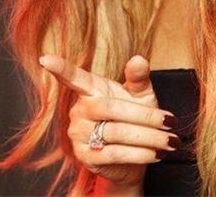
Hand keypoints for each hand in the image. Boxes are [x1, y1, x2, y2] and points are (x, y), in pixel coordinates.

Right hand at [39, 54, 179, 189]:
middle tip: (170, 121)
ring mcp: (79, 134)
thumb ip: (139, 78)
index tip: (45, 58)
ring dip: (148, 137)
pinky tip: (157, 153)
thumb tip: (139, 59)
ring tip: (170, 140)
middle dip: (145, 116)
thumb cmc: (137, 116)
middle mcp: (80, 110)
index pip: (74, 77)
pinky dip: (140, 153)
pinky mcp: (86, 156)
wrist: (136, 156)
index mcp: (91, 89)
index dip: (60, 68)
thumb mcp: (141, 95)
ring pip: (117, 132)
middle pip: (111, 109)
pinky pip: (115, 153)